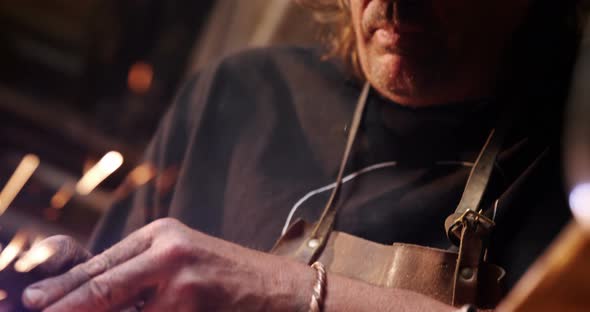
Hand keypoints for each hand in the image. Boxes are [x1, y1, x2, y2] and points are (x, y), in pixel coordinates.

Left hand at [22, 218, 313, 311]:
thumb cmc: (226, 275)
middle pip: (103, 287)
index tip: (32, 301)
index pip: (101, 263)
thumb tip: (94, 292)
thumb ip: (141, 268)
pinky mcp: (193, 306)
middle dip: (65, 307)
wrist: (278, 288)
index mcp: (161, 235)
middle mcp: (169, 251)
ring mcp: (183, 282)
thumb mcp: (181, 257)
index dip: (64, 287)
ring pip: (121, 311)